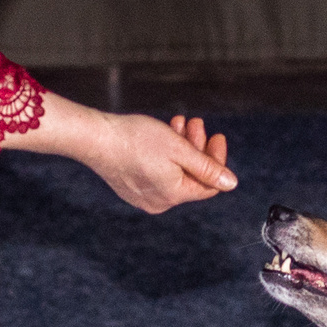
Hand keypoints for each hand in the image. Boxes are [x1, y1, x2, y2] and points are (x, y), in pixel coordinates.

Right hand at [86, 111, 234, 213]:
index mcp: (174, 195)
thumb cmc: (135, 140)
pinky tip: (164, 134)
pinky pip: (157, 173)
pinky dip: (165, 155)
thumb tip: (231, 184)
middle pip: (191, 176)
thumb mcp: (179, 149)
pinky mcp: (130, 187)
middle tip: (196, 124)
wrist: (95, 138)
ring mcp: (143, 196)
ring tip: (179, 124)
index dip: (217, 160)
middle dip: (197, 148)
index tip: (217, 137)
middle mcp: (159, 202)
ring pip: (174, 172)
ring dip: (181, 147)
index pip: (209, 184)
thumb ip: (207, 168)